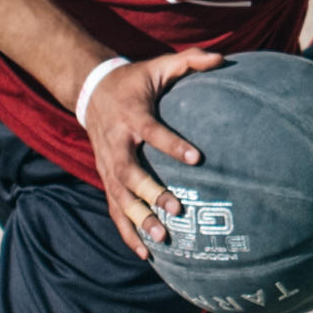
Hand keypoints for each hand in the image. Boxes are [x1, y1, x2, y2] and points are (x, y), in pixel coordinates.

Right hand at [82, 47, 222, 250]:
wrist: (90, 91)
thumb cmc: (135, 81)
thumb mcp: (159, 65)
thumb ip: (189, 61)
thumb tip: (222, 58)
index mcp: (131, 115)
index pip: (153, 131)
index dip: (173, 144)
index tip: (197, 158)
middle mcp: (116, 143)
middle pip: (129, 172)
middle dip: (151, 193)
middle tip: (177, 209)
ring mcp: (107, 165)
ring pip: (119, 197)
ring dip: (138, 219)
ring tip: (161, 240)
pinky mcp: (106, 179)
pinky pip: (114, 209)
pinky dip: (127, 232)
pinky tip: (145, 254)